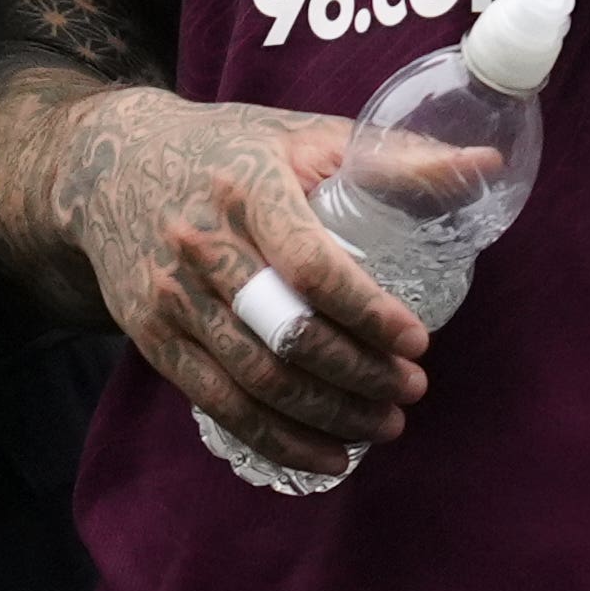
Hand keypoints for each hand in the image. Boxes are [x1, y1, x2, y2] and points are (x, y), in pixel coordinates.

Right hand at [63, 90, 429, 473]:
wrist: (103, 166)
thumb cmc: (223, 148)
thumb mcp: (303, 134)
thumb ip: (393, 156)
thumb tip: (486, 163)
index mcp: (245, 186)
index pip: (312, 265)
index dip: (369, 314)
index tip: (417, 342)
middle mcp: (199, 243)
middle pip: (287, 334)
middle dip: (360, 376)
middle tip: (411, 391)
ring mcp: (169, 295)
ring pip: (256, 379)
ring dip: (327, 417)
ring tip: (382, 427)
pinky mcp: (150, 334)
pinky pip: (217, 402)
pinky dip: (274, 439)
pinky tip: (323, 455)